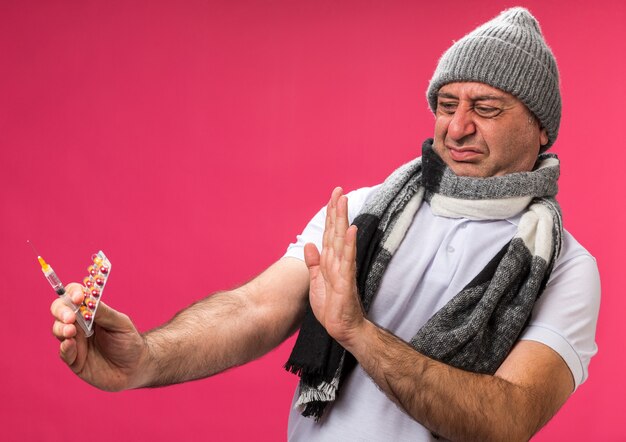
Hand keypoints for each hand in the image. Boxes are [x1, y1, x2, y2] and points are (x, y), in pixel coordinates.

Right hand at [51, 283, 149, 390]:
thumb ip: (103, 313)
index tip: (79, 298)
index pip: (74, 296)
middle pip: (60, 311)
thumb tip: (87, 300)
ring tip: (71, 331)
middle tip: (70, 317)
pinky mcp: (74, 360)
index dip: (73, 293)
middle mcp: (80, 325)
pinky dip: (65, 347)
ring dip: (62, 328)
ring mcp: (76, 342)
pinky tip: (70, 344)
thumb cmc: (130, 342)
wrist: (136, 368)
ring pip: (59, 330)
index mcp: (91, 312)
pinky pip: (64, 352)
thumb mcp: (120, 324)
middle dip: (61, 311)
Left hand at [304, 187, 364, 346]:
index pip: (329, 233)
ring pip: (341, 240)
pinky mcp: (346, 281)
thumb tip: (308, 244)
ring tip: (343, 201)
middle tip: (339, 190)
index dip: (330, 215)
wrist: (342, 328)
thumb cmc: (332, 307)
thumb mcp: (316, 282)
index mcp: (330, 261)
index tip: (333, 196)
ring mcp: (343, 270)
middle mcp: (337, 261)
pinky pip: (347, 259)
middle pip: (336, 231)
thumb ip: (313, 263)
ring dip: (342, 220)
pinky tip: (351, 230)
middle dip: (336, 210)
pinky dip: (349, 244)